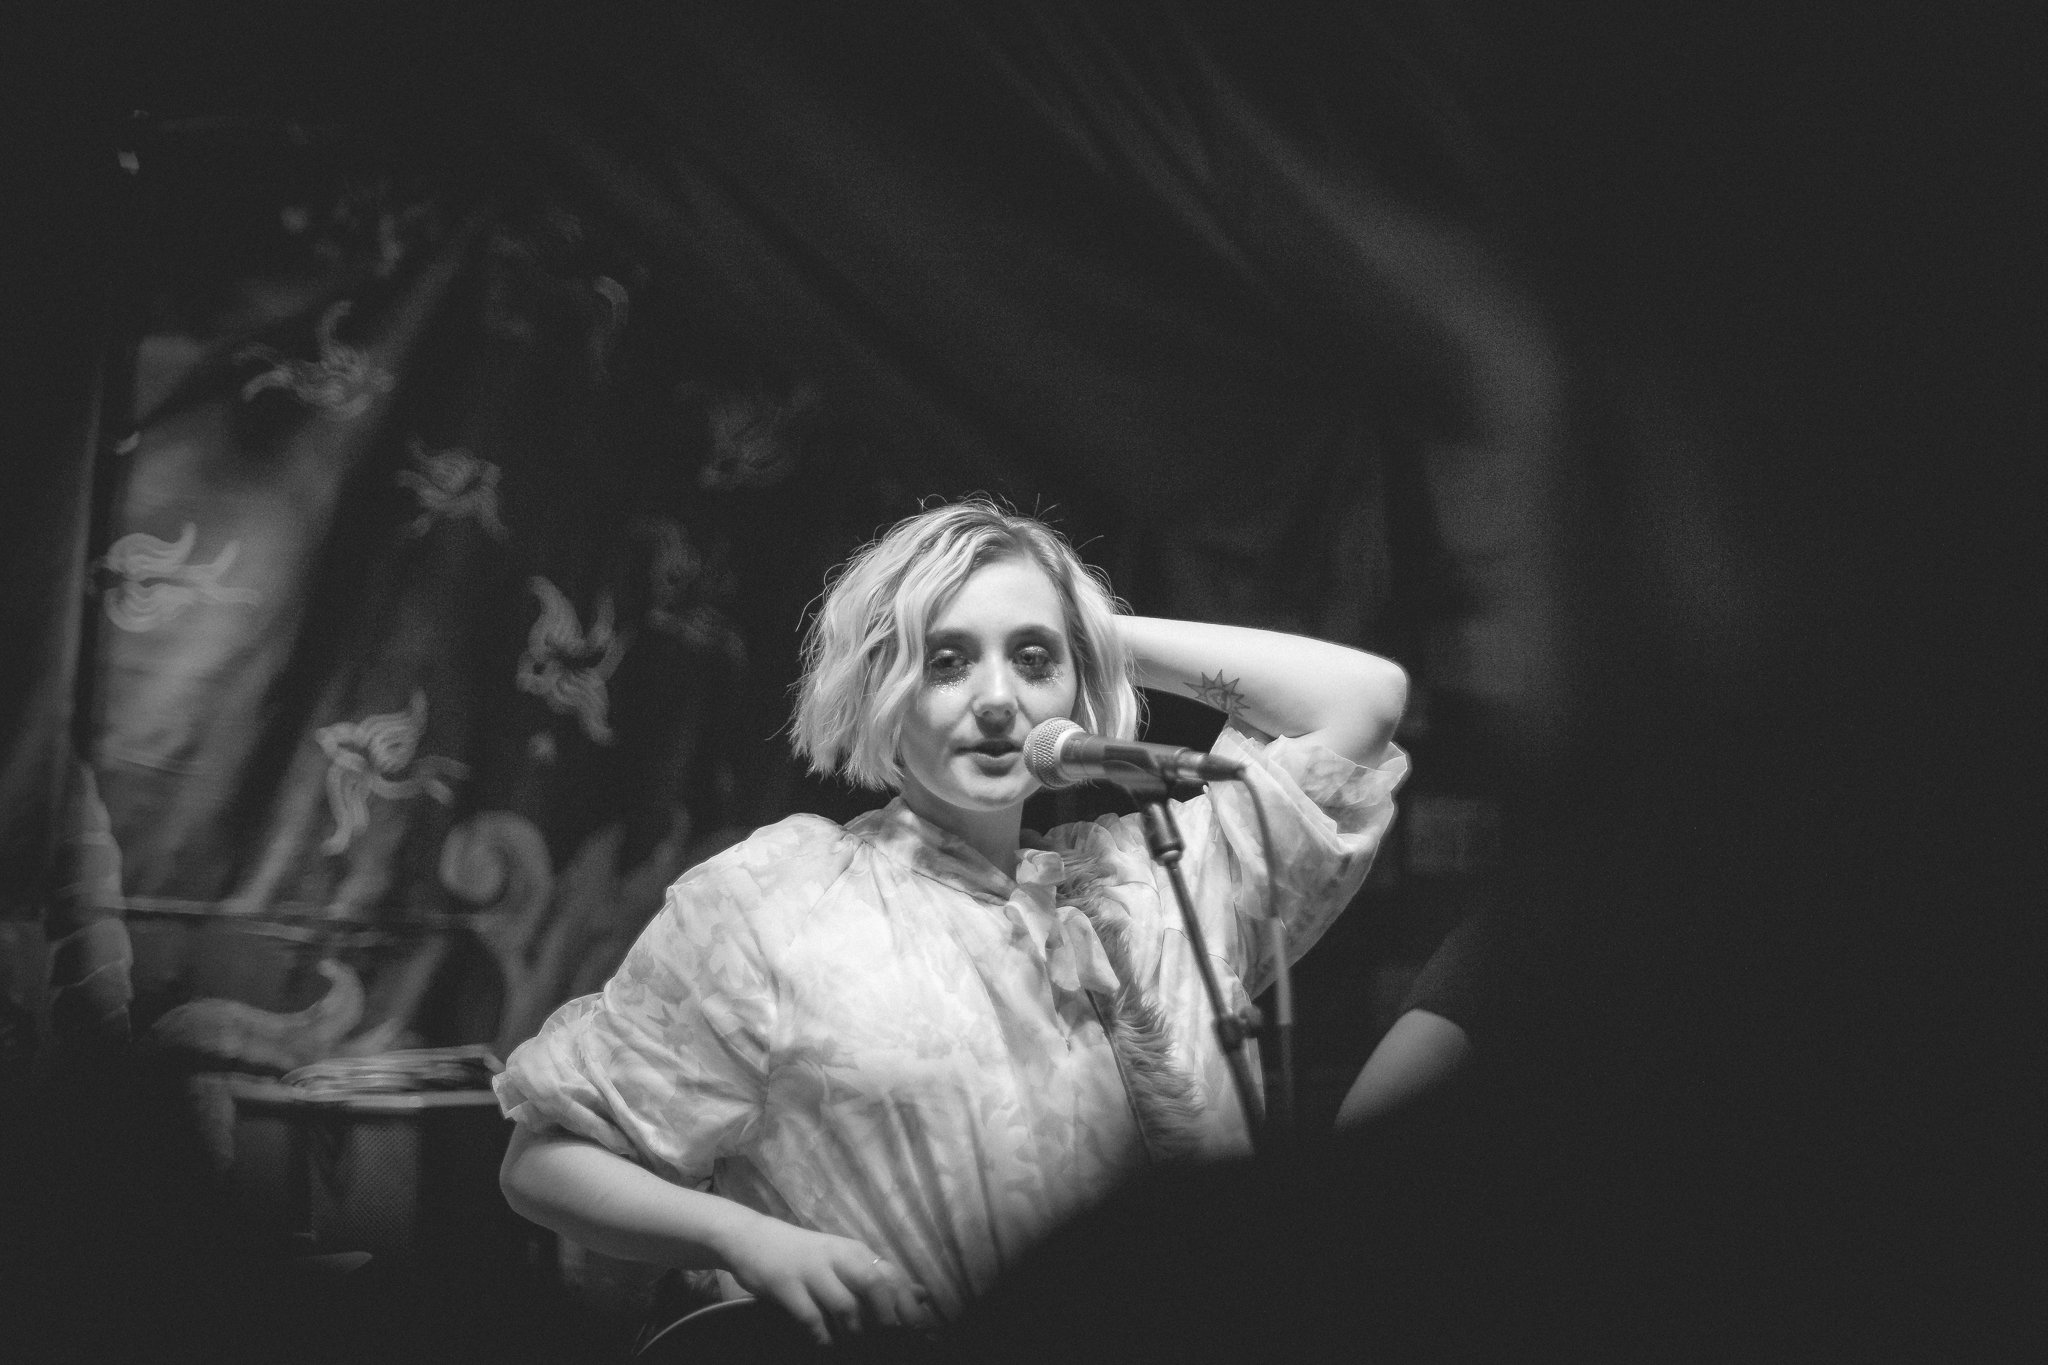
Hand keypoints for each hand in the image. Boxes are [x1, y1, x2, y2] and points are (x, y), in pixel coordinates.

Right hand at [721, 1215, 937, 1346]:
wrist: (753, 1239)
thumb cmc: (807, 1256)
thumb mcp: (846, 1260)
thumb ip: (882, 1277)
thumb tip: (923, 1294)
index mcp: (857, 1251)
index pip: (892, 1276)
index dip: (909, 1306)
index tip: (920, 1331)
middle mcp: (838, 1257)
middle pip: (874, 1285)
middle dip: (887, 1318)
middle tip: (890, 1342)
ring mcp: (812, 1271)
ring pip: (845, 1306)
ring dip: (855, 1332)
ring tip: (857, 1346)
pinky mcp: (788, 1287)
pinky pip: (812, 1319)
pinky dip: (824, 1338)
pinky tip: (827, 1344)